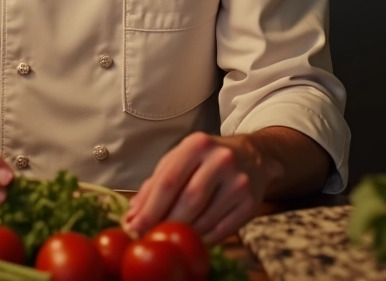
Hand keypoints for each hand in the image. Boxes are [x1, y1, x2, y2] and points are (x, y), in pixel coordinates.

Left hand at [123, 132, 281, 243]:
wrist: (253, 156)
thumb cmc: (206, 158)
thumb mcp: (180, 158)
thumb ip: (155, 184)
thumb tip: (133, 215)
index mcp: (197, 144)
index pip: (169, 180)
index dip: (149, 208)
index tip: (133, 226)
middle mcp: (220, 160)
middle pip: (188, 200)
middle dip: (164, 223)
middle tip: (146, 237)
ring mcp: (238, 182)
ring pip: (205, 218)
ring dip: (183, 234)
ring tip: (168, 240)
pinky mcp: (250, 203)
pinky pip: (222, 230)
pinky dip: (203, 239)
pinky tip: (191, 241)